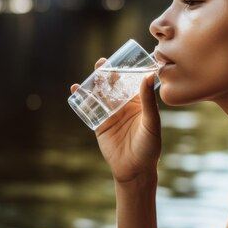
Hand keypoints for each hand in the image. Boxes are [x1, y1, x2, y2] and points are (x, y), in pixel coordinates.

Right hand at [70, 58, 160, 182]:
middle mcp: (124, 106)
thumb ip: (148, 101)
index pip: (131, 82)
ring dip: (94, 83)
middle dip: (107, 73)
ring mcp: (111, 115)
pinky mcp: (99, 124)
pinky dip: (82, 98)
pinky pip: (89, 109)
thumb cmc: (149, 147)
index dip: (125, 70)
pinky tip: (76, 89)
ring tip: (91, 73)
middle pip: (113, 86)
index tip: (121, 58)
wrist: (135, 170)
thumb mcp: (151, 122)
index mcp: (139, 103)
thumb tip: (149, 76)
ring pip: (100, 95)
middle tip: (102, 63)